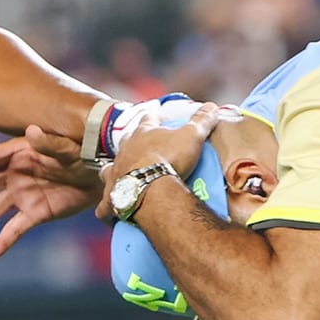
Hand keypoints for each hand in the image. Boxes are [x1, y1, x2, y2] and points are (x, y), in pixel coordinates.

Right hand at [0, 124, 98, 262]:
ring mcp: (22, 195)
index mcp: (18, 152)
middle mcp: (14, 174)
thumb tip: (32, 131)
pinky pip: (13, 230)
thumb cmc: (85, 152)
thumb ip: (50, 143)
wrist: (104, 171)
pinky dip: (0, 243)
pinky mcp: (35, 213)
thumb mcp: (69, 147)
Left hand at [95, 103, 218, 220]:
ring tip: (120, 175)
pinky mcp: (113, 195)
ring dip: (113, 172)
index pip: (149, 118)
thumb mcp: (191, 136)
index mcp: (143, 134)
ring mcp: (116, 172)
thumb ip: (201, 121)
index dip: (153, 114)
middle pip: (126, 142)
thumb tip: (212, 106)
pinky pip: (107, 203)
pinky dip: (108, 208)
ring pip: (108, 169)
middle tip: (139, 146)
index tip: (155, 110)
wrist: (150, 187)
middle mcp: (125, 151)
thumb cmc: (169, 158)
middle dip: (131, 142)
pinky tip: (108, 213)